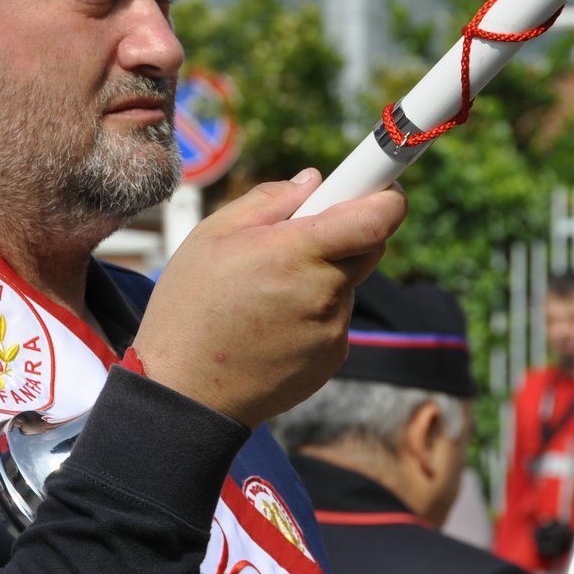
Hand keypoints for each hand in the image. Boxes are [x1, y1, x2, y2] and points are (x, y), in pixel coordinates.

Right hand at [132, 169, 405, 427]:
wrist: (185, 392)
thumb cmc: (189, 307)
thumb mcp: (211, 236)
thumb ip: (268, 199)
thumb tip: (313, 182)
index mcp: (296, 253)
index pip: (378, 217)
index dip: (388, 194)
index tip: (384, 184)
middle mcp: (324, 292)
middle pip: (369, 245)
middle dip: (346, 231)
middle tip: (300, 237)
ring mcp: (332, 330)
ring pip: (347, 283)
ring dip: (323, 276)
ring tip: (265, 294)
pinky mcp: (332, 359)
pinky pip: (335, 319)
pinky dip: (314, 312)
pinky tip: (270, 325)